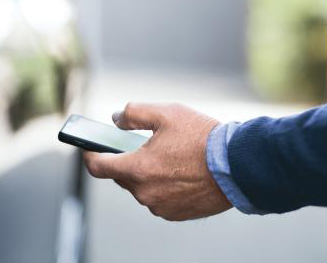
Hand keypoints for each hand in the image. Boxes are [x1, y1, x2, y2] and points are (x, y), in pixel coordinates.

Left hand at [83, 103, 232, 220]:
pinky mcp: (175, 214)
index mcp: (137, 169)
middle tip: (140, 145)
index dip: (90, 155)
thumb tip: (115, 119)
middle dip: (125, 160)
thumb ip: (133, 113)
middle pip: (121, 176)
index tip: (88, 149)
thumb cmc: (202, 138)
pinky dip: (161, 186)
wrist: (238, 166)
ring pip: (141, 188)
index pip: (98, 167)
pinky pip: (158, 199)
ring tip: (167, 157)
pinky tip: (178, 172)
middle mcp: (144, 193)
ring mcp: (160, 206)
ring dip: (146, 174)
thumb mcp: (166, 113)